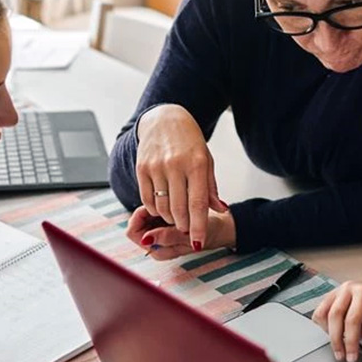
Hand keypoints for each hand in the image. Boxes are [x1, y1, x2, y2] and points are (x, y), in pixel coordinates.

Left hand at [125, 206, 235, 260]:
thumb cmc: (208, 233)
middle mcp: (156, 244)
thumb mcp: (188, 235)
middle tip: (162, 203)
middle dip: (146, 212)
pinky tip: (172, 201)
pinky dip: (160, 205)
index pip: (134, 233)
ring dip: (154, 208)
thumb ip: (167, 237)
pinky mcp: (164, 225)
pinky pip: (153, 213)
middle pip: (136, 225)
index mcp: (159, 251)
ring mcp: (159, 234)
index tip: (152, 208)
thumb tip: (146, 238)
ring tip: (170, 202)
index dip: (139, 218)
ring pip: (144, 217)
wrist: (222, 228)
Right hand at [135, 104, 227, 250]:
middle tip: (187, 230)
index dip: (198, 226)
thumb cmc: (189, 142)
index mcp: (197, 164)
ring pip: (162, 207)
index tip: (198, 242)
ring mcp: (156, 166)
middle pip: (178, 209)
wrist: (165, 119)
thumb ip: (211, 188)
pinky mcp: (141, 167)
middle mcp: (175, 165)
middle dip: (183, 226)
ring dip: (169, 218)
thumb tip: (220, 210)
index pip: (198, 203)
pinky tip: (162, 207)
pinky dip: (155, 209)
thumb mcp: (206, 161)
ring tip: (176, 217)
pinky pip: (147, 199)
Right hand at [312, 278, 361, 361]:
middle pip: (334, 316)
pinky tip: (335, 331)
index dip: (350, 341)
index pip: (352, 319)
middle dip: (336, 340)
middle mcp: (348, 289)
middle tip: (341, 356)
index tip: (351, 356)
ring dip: (328, 332)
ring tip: (339, 343)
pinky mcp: (330, 296)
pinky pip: (319, 312)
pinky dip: (323, 325)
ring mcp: (337, 291)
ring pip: (322, 314)